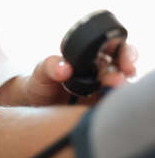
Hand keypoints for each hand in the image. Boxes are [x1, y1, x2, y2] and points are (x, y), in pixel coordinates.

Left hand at [0, 44, 137, 105]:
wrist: (33, 104)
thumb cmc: (40, 82)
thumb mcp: (41, 71)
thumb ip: (50, 66)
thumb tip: (65, 68)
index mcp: (90, 57)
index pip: (115, 49)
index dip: (125, 53)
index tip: (124, 62)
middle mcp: (100, 72)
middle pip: (121, 69)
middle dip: (123, 73)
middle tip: (116, 81)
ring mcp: (100, 91)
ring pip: (119, 89)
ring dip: (118, 91)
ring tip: (111, 93)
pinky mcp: (96, 108)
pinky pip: (109, 107)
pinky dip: (110, 107)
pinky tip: (102, 108)